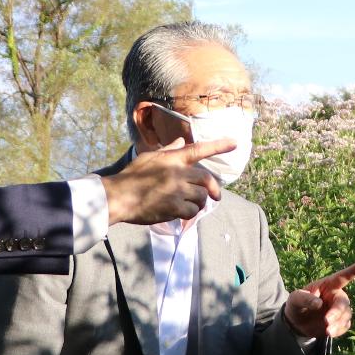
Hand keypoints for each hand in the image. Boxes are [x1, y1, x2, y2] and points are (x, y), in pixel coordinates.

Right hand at [102, 140, 233, 224]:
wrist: (119, 197)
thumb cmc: (132, 176)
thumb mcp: (150, 157)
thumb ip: (169, 149)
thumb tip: (181, 140)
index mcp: (173, 158)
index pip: (199, 149)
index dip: (218, 145)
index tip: (235, 143)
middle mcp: (178, 172)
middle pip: (207, 179)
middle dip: (213, 189)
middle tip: (216, 196)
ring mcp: (177, 190)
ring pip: (201, 197)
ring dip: (198, 203)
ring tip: (188, 205)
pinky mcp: (174, 207)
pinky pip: (192, 211)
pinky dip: (189, 213)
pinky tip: (179, 212)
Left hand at [284, 259, 354, 339]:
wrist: (298, 323)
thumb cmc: (297, 305)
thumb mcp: (295, 299)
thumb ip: (305, 299)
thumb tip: (319, 304)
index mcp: (328, 285)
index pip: (342, 277)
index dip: (354, 270)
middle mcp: (337, 296)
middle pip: (343, 302)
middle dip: (336, 312)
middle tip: (326, 321)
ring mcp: (340, 309)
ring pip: (345, 316)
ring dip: (337, 324)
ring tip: (327, 331)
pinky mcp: (341, 322)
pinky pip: (345, 326)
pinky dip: (337, 330)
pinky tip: (328, 332)